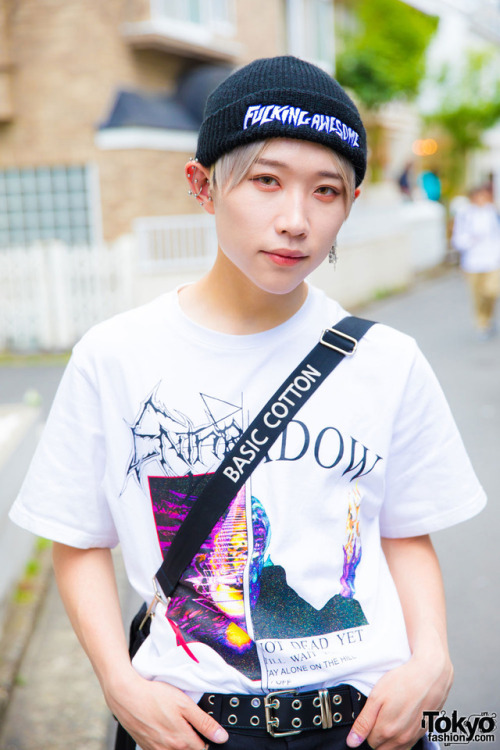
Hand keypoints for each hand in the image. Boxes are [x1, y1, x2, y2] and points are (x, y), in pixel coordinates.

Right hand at [105, 667, 228, 749]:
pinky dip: (166, 743)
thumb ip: (204, 722)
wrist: (127, 696)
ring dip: (179, 743)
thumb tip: (221, 737)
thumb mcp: (185, 704)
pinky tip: (163, 727)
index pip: (203, 749)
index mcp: (182, 741)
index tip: (205, 728)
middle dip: (193, 741)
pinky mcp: (146, 747)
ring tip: (174, 723)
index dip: (207, 738)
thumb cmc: (154, 697)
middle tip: (188, 723)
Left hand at [346, 649, 452, 749]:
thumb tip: (353, 741)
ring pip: (395, 748)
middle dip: (377, 736)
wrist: (430, 675)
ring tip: (391, 716)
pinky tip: (402, 719)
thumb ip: (364, 722)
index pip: (368, 741)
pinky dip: (402, 737)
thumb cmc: (404, 681)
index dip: (366, 729)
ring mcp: (413, 737)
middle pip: (381, 748)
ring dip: (389, 738)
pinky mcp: (422, 732)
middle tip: (379, 715)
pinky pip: (408, 744)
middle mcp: (401, 738)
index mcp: (386, 730)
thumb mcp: (376, 697)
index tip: (370, 716)